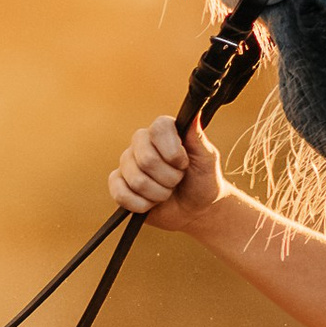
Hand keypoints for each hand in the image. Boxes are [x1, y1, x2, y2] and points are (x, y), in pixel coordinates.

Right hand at [109, 113, 225, 229]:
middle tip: (177, 181)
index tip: (184, 164)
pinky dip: (142, 205)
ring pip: (137, 181)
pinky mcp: (118, 184)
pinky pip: (120, 194)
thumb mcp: (207, 160)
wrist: (195, 210)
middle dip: (169, 178)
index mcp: (163, 131)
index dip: (173, 152)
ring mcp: (127, 163)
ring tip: (167, 192)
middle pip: (147, 160)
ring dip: (159, 194)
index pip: (158, 129)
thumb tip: (194, 115)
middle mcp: (141, 143)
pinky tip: (151, 203)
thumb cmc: (202, 181)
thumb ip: (198, 138)